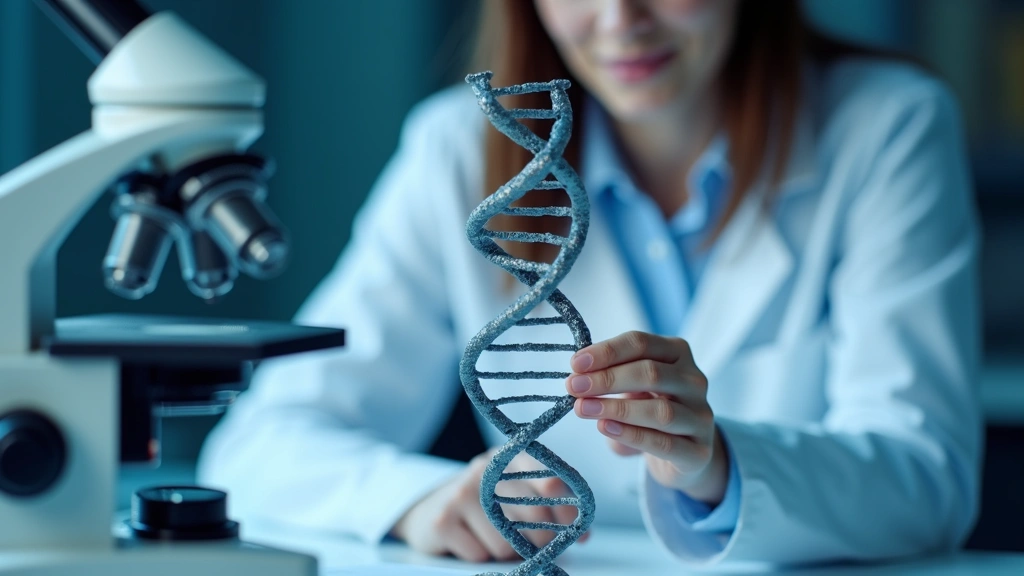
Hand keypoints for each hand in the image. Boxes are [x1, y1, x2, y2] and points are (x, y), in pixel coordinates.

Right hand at [390, 450, 587, 561]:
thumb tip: (582, 534)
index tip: (577, 535)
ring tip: (495, 538)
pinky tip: (473, 540)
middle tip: (537, 546)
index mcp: (511, 457)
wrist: (431, 508)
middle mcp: (486, 469)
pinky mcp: (443, 520)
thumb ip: (550, 504)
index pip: (553, 482)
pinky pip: (480, 555)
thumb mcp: (517, 490)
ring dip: (507, 551)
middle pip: (535, 515)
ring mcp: (461, 493)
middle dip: (543, 541)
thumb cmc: (488, 504)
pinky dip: (481, 557)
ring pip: (507, 542)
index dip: (569, 513)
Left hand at [565, 331, 727, 503]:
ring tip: (583, 409)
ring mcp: (700, 416)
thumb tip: (577, 376)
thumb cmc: (650, 406)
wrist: (683, 451)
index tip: (575, 364)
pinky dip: (632, 435)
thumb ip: (610, 374)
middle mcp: (694, 381)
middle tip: (574, 387)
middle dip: (607, 379)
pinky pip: (664, 443)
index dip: (607, 352)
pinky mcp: (699, 450)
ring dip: (616, 409)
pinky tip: (606, 428)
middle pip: (651, 373)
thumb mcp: (632, 383)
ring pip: (660, 410)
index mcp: (677, 353)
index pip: (641, 344)